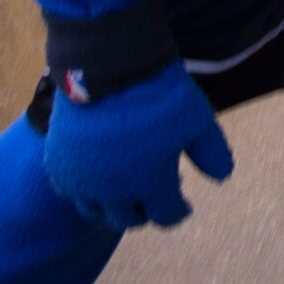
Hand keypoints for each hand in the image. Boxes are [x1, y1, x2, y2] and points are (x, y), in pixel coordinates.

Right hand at [40, 64, 233, 230]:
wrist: (110, 64)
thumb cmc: (158, 93)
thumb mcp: (198, 120)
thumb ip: (212, 153)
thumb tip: (222, 177)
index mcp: (151, 184)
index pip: (167, 215)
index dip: (179, 211)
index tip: (184, 205)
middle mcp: (113, 191)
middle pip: (129, 219)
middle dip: (145, 212)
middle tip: (152, 201)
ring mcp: (83, 180)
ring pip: (97, 211)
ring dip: (112, 207)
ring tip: (124, 194)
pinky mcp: (60, 164)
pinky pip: (71, 192)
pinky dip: (85, 193)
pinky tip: (96, 181)